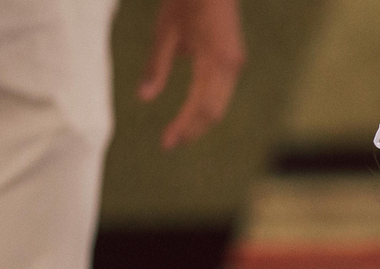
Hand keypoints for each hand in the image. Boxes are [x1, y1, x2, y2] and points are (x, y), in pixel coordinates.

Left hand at [137, 0, 245, 148]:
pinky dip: (206, 106)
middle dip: (192, 130)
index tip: (167, 143)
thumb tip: (144, 98)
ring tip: (179, 132)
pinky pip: (221, 92)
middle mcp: (231, 66)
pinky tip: (190, 111)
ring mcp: (235, 63)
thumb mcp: (165, 31)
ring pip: (220, 104)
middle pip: (214, 112)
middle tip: (170, 143)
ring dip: (199, 121)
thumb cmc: (187, 0)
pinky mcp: (233, 59)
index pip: (201, 107)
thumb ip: (157, 66)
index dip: (185, 127)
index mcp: (215, 61)